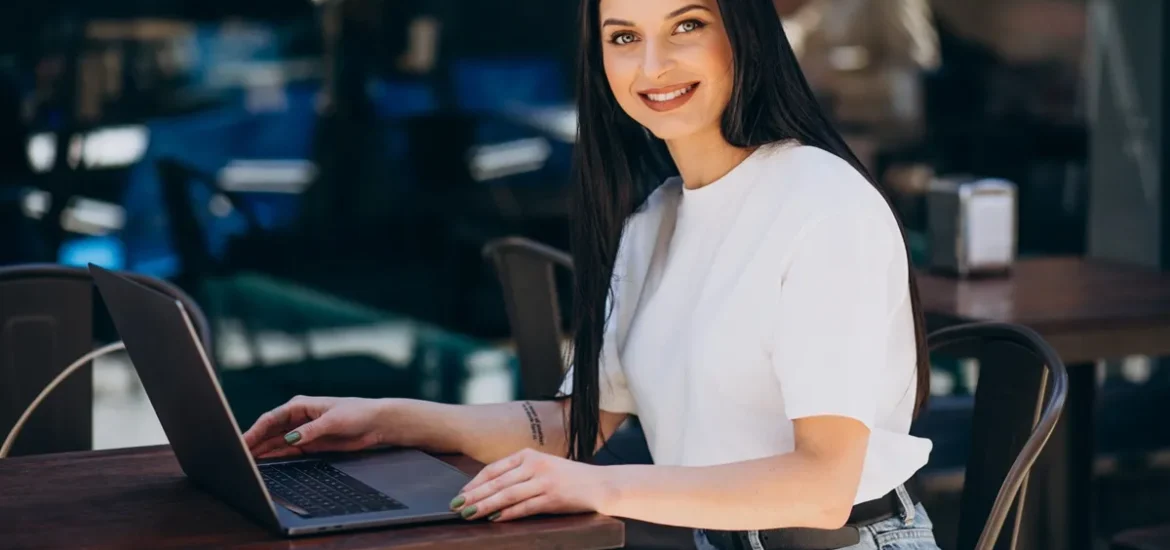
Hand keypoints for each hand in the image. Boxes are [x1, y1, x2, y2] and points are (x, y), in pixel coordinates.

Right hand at [242, 396, 390, 458]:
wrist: (376, 423)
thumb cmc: (357, 413)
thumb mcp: (333, 421)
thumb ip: (311, 430)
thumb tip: (291, 439)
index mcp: (300, 405)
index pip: (271, 419)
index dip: (254, 431)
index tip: (242, 442)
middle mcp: (298, 417)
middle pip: (270, 431)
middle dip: (255, 442)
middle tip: (239, 456)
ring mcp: (303, 431)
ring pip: (277, 442)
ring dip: (263, 450)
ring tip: (247, 462)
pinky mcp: (311, 443)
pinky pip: (289, 450)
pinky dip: (277, 455)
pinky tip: (266, 462)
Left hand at [449, 448, 614, 522]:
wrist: (600, 484)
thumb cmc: (569, 478)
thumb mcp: (543, 467)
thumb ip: (519, 473)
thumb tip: (490, 489)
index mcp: (529, 454)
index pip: (494, 469)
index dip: (474, 482)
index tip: (461, 494)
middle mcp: (535, 464)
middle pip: (496, 482)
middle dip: (473, 496)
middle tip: (456, 506)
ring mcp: (544, 480)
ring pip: (506, 494)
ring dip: (485, 506)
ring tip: (469, 514)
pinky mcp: (552, 497)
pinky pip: (524, 507)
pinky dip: (507, 514)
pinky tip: (494, 519)